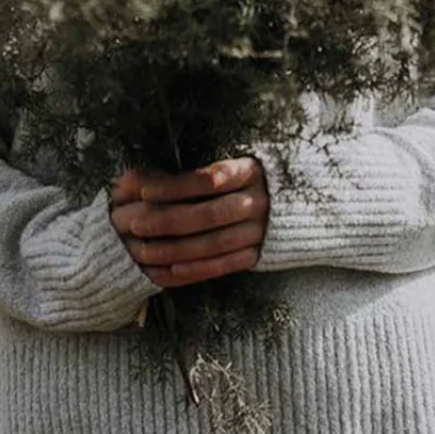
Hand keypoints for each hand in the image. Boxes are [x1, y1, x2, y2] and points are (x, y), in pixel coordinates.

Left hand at [109, 156, 269, 288]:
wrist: (299, 204)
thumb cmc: (247, 180)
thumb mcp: (231, 164)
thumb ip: (192, 172)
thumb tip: (137, 178)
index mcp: (251, 171)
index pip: (210, 179)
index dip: (176, 186)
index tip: (145, 191)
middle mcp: (259, 201)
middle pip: (209, 214)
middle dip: (168, 220)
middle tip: (135, 223)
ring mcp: (261, 230)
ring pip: (214, 243)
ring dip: (176, 249)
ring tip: (145, 250)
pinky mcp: (258, 254)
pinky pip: (225, 265)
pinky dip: (197, 268)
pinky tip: (171, 269)